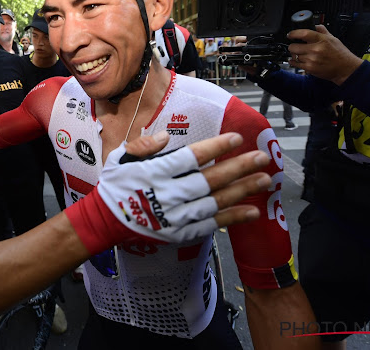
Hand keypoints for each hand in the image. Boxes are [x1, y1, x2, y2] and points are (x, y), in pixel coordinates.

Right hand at [65, 132, 270, 253]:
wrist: (105, 220)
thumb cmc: (117, 184)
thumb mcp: (122, 157)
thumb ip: (144, 145)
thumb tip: (166, 136)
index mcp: (155, 172)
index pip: (191, 157)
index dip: (215, 147)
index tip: (236, 138)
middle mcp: (168, 194)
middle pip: (209, 180)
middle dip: (238, 167)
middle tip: (262, 158)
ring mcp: (175, 216)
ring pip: (215, 203)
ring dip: (241, 191)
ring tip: (264, 180)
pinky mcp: (179, 233)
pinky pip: (210, 226)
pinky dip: (232, 219)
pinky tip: (252, 211)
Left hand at [286, 25, 362, 84]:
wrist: (345, 69)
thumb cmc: (340, 54)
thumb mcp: (333, 38)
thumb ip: (322, 31)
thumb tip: (315, 25)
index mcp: (322, 40)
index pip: (303, 34)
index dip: (293, 34)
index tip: (290, 34)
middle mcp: (316, 49)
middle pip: (294, 46)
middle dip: (292, 45)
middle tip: (295, 46)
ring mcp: (312, 60)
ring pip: (294, 56)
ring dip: (294, 54)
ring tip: (299, 54)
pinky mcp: (310, 68)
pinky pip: (295, 64)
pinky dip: (294, 62)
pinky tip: (296, 60)